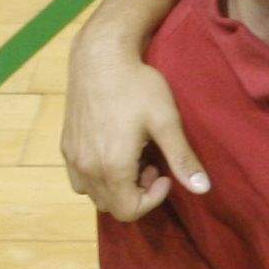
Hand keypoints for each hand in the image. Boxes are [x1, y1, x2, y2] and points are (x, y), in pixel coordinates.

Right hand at [64, 35, 200, 218]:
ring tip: (134, 158)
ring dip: (116, 187)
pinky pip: (79, 178)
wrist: (100, 58)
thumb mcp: (166, 122)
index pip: (129, 211)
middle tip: (152, 164)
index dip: (153, 200)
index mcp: (111, 166)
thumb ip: (182, 159)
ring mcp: (72, 157)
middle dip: (136, 194)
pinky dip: (98, 176)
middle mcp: (86, 167)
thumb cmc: (137, 86)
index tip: (165, 174)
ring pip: (93, 195)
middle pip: (111, 206)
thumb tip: (203, 189)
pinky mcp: (65, 145)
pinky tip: (114, 150)